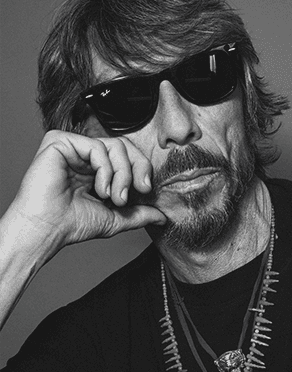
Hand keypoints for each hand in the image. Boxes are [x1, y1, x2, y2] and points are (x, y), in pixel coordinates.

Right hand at [8, 130, 166, 252]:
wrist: (48, 229)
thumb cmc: (73, 224)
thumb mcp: (116, 218)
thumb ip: (140, 213)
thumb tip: (163, 216)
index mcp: (95, 168)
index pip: (128, 155)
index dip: (142, 168)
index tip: (146, 190)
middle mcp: (84, 155)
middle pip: (125, 145)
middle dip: (137, 169)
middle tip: (136, 192)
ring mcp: (72, 147)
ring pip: (115, 145)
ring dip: (121, 174)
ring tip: (112, 196)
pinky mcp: (59, 142)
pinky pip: (96, 147)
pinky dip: (105, 169)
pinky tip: (98, 189)